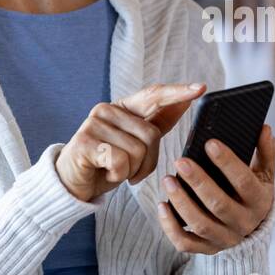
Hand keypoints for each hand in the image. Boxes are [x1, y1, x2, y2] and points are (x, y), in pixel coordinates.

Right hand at [56, 82, 205, 201]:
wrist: (73, 185)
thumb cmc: (107, 164)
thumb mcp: (136, 143)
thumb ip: (158, 122)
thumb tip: (184, 102)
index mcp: (122, 107)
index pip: (154, 95)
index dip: (178, 93)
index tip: (201, 89)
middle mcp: (107, 110)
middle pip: (151, 135)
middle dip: (147, 161)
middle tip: (130, 169)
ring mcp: (94, 124)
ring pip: (137, 151)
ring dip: (131, 170)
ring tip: (115, 170)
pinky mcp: (85, 142)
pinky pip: (120, 161)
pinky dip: (118, 174)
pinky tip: (106, 173)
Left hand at [156, 125, 274, 254]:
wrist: (251, 227)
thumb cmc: (253, 192)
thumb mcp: (264, 173)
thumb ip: (266, 151)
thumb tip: (265, 129)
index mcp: (258, 201)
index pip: (244, 181)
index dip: (227, 163)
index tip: (210, 143)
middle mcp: (243, 222)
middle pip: (219, 204)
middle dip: (198, 182)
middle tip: (180, 161)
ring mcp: (224, 238)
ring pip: (200, 224)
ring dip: (182, 202)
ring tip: (168, 180)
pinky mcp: (207, 248)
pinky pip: (186, 243)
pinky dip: (171, 227)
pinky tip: (162, 206)